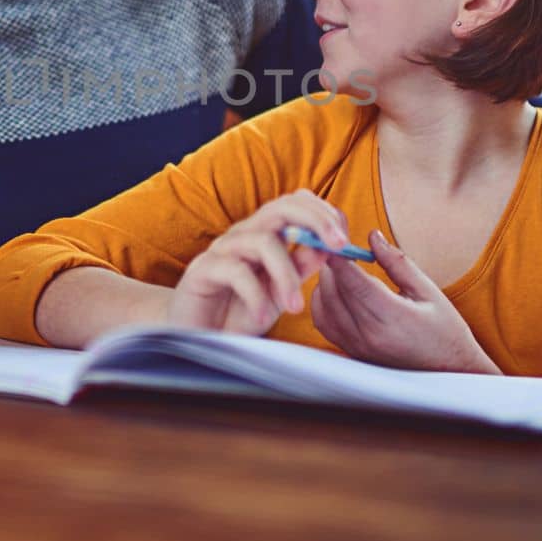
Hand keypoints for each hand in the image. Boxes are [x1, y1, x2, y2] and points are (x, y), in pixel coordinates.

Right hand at [166, 190, 346, 334]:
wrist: (195, 336)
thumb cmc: (238, 312)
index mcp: (265, 234)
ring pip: (262, 241)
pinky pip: (236, 271)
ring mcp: (221, 250)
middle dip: (316, 220)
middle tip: (339, 246)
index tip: (346, 241)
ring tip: (295, 308)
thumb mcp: (280, 292)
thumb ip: (301, 267)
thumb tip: (329, 246)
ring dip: (287, 275)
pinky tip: (263, 318)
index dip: (324, 214)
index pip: (296, 204)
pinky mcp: (202, 271)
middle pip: (281, 206)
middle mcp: (244, 235)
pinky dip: (256, 295)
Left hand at [310, 230, 497, 374]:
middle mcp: (368, 335)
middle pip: (332, 290)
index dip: (338, 255)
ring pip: (322, 305)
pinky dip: (322, 301)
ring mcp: (356, 347)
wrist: (449, 373)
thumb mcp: (428, 291)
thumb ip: (396, 263)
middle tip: (338, 243)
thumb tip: (372, 236)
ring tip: (340, 265)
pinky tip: (337, 289)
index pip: (352, 280)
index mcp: (391, 318)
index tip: (334, 235)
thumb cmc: (445, 330)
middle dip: (331, 263)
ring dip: (325, 281)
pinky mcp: (351, 352)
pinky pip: (324, 322)